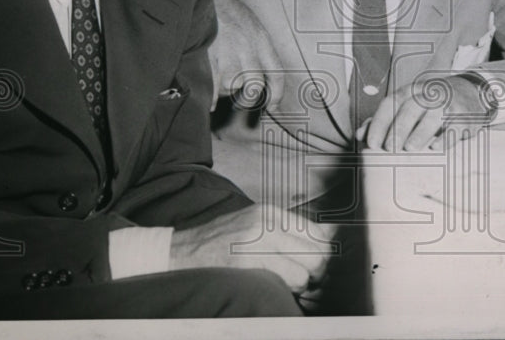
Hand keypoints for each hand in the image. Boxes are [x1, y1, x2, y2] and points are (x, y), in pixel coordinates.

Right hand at [169, 204, 334, 293]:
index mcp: (271, 213)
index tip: (315, 267)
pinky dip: (288, 291)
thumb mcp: (253, 225)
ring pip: (306, 270)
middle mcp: (268, 223)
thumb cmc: (219, 242)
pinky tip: (275, 290)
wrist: (179, 252)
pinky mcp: (250, 262)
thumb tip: (325, 241)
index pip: (317, 233)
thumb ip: (284, 232)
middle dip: (317, 273)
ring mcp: (259, 242)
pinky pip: (288, 281)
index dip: (322, 254)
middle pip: (317, 252)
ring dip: (302, 285)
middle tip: (307, 282)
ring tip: (289, 286)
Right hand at [210, 0, 283, 109]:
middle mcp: (249, 49)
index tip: (274, 106)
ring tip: (219, 79)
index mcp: (262, 40)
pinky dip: (210, 98)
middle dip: (248, 97)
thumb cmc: (226, 9)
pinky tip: (209, 102)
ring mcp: (229, 54)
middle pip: (255, 86)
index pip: (277, 74)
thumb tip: (260, 75)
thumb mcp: (251, 24)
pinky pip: (213, 87)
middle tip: (242, 100)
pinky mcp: (210, 57)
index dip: (277, 95)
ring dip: (225, 89)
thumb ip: (258, 48)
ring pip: (231, 87)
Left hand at [356, 75, 493, 151]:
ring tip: (409, 148)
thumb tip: (360, 134)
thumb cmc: (431, 104)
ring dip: (420, 132)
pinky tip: (436, 148)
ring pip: (433, 115)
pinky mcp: (463, 116)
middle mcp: (427, 95)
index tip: (372, 143)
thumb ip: (384, 119)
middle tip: (389, 148)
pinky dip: (446, 137)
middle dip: (398, 128)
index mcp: (410, 92)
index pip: (391, 103)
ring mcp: (447, 104)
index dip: (379, 122)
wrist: (469, 93)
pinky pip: (454, 126)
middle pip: (410, 108)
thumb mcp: (407, 105)